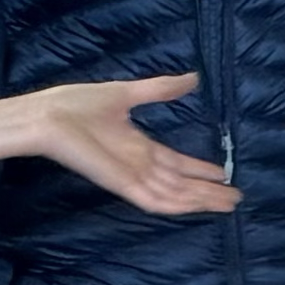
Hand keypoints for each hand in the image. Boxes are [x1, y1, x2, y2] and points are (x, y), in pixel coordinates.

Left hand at [31, 73, 241, 213]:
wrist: (49, 117)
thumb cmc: (79, 104)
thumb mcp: (127, 93)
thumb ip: (160, 89)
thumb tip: (193, 78)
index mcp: (138, 146)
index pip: (176, 163)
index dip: (199, 169)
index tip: (224, 173)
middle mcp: (139, 165)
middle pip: (180, 183)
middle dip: (208, 191)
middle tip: (236, 197)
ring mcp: (132, 177)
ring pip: (174, 194)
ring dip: (200, 200)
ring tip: (227, 205)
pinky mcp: (121, 184)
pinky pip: (154, 200)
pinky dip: (176, 205)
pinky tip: (196, 206)